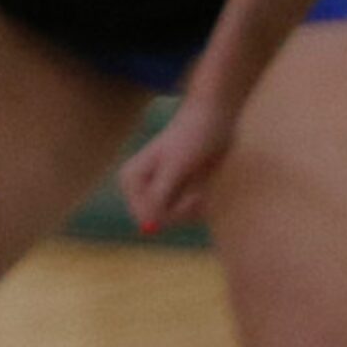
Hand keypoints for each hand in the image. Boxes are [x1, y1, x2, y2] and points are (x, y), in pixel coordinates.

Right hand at [119, 93, 236, 235]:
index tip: (185, 197)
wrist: (214, 119)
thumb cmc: (191, 137)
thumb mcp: (174, 167)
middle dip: (182, 210)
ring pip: (177, 219)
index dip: (167, 214)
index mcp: (132, 179)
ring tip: (199, 181)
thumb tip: (145, 228)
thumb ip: (158, 196)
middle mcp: (144, 186)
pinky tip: (204, 184)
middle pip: (161, 221)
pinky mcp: (180, 193)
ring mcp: (162, 191)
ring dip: (194, 206)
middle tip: (196, 191)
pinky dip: (200, 204)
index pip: (145, 217)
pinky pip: (189, 214)